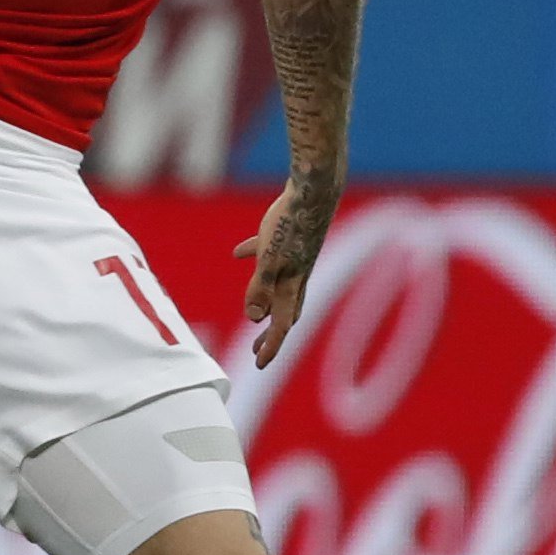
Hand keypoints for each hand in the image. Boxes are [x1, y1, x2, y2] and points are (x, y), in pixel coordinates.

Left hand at [235, 175, 337, 368]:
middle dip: (270, 332)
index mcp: (292, 284)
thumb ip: (261, 288)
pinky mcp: (289, 237)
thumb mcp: (269, 260)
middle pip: (283, 310)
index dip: (270, 345)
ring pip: (279, 286)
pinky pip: (269, 252)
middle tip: (257, 351)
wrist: (315, 190)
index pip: (281, 323)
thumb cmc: (291, 225)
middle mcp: (297, 275)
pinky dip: (255, 256)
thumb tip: (254, 318)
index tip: (258, 363)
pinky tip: (240, 252)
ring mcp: (295, 257)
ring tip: (255, 311)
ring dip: (266, 301)